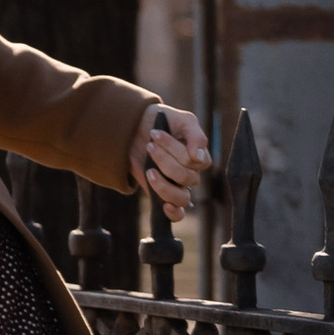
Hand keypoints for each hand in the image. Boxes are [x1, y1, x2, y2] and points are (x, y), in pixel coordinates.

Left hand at [131, 102, 210, 221]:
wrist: (135, 128)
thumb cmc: (162, 122)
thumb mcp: (182, 120)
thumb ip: (196, 136)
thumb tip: (198, 158)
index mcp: (199, 157)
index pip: (196, 162)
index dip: (175, 149)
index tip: (154, 134)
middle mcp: (191, 173)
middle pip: (186, 177)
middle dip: (164, 159)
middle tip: (148, 145)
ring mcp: (177, 186)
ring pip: (182, 197)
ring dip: (163, 184)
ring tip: (148, 170)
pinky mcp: (162, 195)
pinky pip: (177, 214)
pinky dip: (174, 213)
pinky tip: (165, 205)